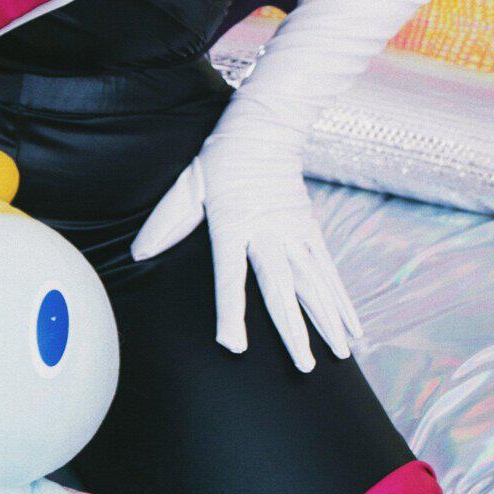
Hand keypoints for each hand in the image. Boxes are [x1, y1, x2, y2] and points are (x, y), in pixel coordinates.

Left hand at [130, 97, 362, 373]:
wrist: (267, 126)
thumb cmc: (221, 157)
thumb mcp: (189, 183)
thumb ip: (167, 221)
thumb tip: (138, 254)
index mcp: (233, 223)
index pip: (230, 275)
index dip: (230, 311)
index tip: (233, 346)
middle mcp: (268, 231)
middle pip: (281, 287)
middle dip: (293, 330)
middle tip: (304, 367)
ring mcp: (295, 231)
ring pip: (314, 283)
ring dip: (328, 320)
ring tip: (341, 355)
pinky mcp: (311, 229)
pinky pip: (329, 271)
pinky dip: (342, 300)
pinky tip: (354, 327)